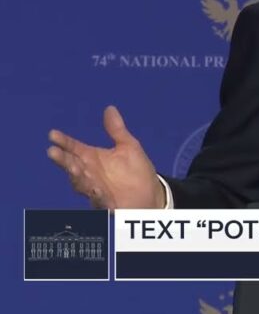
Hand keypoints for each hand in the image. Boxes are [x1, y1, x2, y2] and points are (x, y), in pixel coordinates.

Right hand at [47, 106, 164, 208]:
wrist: (151, 196)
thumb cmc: (136, 171)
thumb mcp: (128, 147)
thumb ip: (116, 130)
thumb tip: (110, 108)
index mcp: (93, 159)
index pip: (74, 148)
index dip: (64, 142)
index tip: (53, 134)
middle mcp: (90, 174)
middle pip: (73, 166)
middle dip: (63, 160)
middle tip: (53, 152)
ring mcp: (96, 190)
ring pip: (81, 184)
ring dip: (76, 176)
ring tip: (72, 167)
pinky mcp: (107, 205)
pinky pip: (98, 201)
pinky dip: (96, 195)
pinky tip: (96, 189)